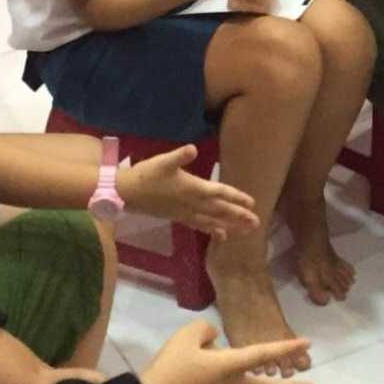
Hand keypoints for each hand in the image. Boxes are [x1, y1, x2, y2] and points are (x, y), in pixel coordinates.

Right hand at [120, 144, 260, 237]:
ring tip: (246, 232)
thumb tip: (192, 148)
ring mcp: (185, 212)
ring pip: (212, 221)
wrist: (126, 193)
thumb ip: (179, 157)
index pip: (219, 193)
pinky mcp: (178, 217)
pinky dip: (211, 230)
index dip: (236, 197)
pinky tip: (221, 235)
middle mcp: (192, 203)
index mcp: (192, 188)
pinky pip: (199, 225)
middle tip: (257, 223)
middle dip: (239, 217)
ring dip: (230, 226)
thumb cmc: (146, 175)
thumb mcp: (162, 162)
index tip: (252, 203)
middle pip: (220, 211)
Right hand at [138, 319, 317, 383]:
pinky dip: (213, 366)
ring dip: (225, 362)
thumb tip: (216, 343)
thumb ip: (207, 331)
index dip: (286, 347)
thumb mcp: (187, 336)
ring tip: (188, 355)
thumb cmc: (171, 368)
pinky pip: (219, 377)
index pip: (264, 354)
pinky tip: (189, 362)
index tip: (308, 344)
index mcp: (230, 367)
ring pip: (236, 375)